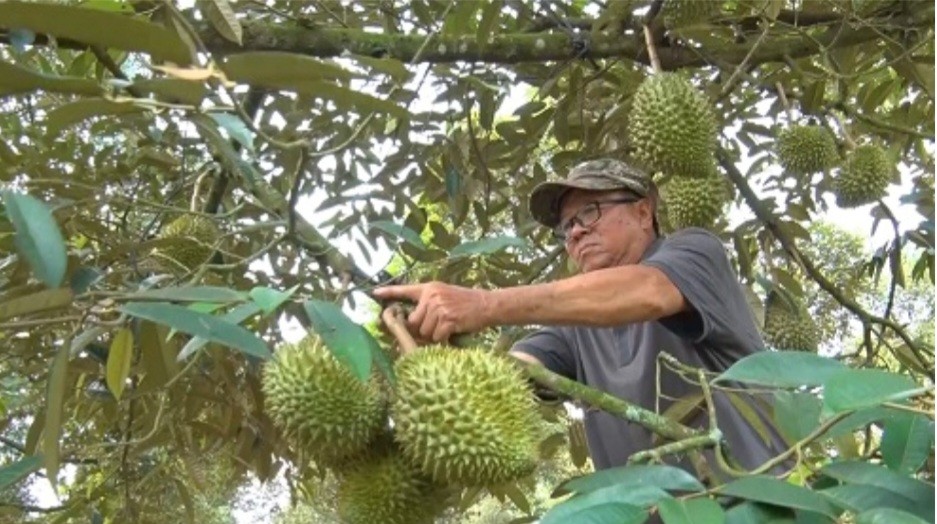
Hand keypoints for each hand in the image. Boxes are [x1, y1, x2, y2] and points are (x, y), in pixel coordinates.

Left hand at [372, 282, 490, 342]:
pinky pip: (436, 336)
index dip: (389, 292)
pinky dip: (443, 338)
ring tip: (447, 326)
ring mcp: (439, 306)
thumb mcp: (444, 295)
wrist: (486, 304)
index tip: (375, 293)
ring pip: (424, 331)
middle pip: (413, 322)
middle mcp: (432, 295)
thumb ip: (427, 305)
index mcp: (429, 288)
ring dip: (434, 335)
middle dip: (422, 330)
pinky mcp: (447, 318)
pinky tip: (452, 331)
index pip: (405, 289)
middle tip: (437, 327)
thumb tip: (410, 323)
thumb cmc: (465, 303)